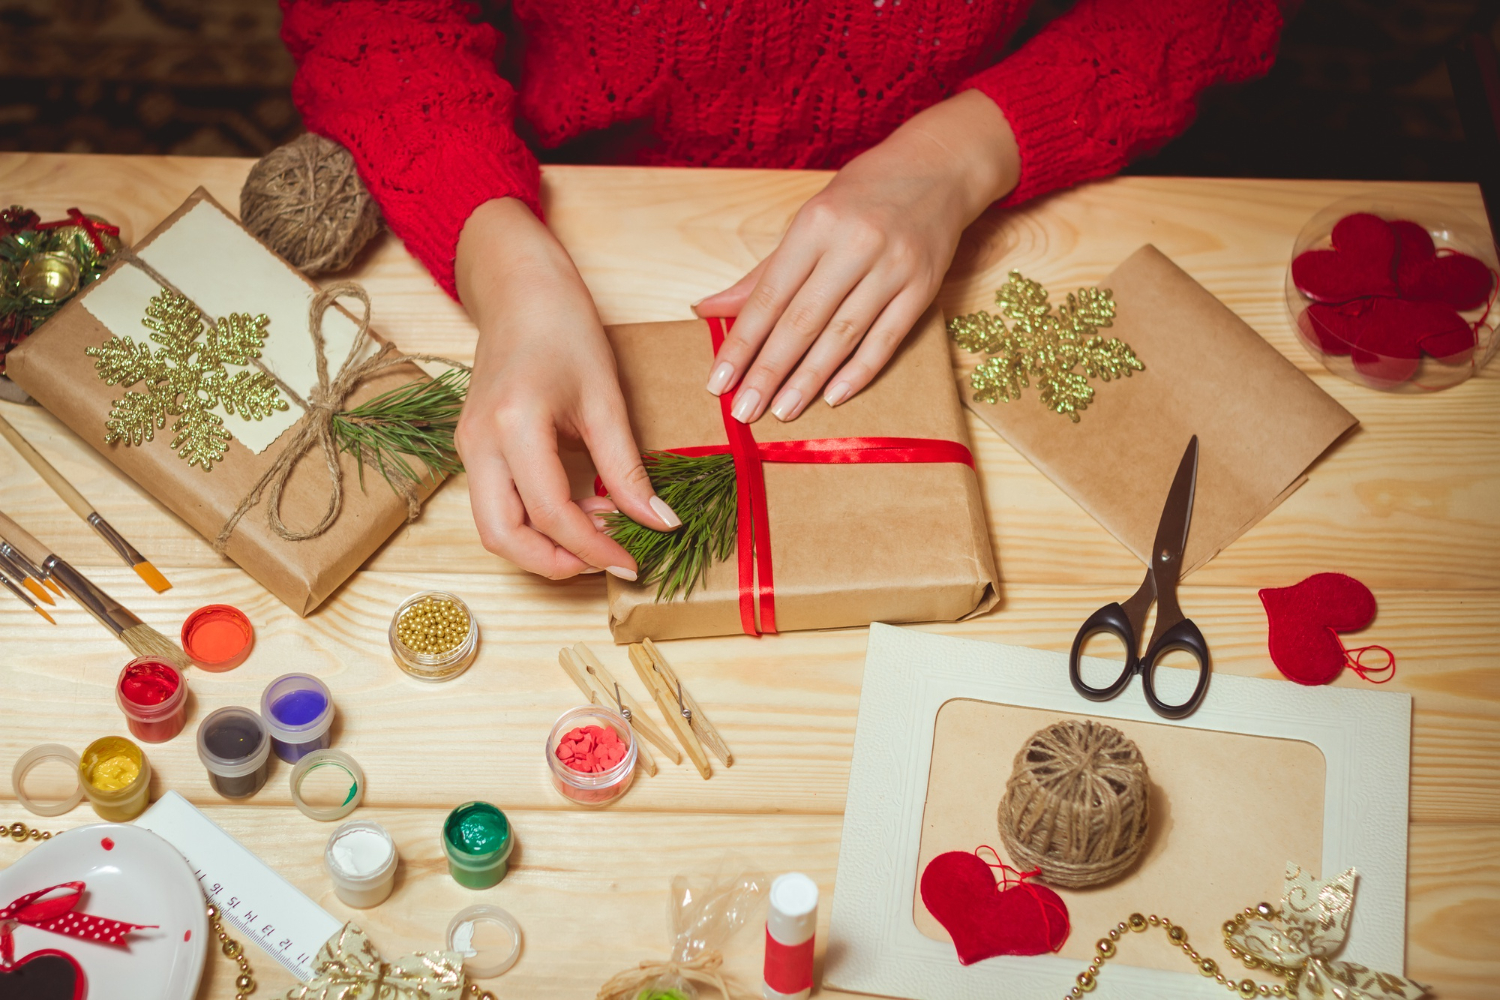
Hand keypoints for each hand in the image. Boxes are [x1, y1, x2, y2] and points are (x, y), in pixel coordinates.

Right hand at [454, 198, 679, 579]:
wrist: (517, 287)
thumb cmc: (563, 326)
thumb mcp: (606, 397)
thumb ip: (627, 468)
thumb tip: (660, 522)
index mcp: (514, 425)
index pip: (552, 514)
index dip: (596, 549)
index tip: (633, 561)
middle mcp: (479, 443)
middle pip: (503, 537)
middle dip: (555, 563)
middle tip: (608, 561)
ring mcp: (468, 447)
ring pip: (493, 528)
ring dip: (542, 547)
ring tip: (596, 535)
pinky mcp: (472, 448)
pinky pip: (495, 505)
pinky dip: (532, 522)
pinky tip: (576, 508)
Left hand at [694, 90, 1019, 421]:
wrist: (937, 168)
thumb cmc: (862, 196)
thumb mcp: (809, 221)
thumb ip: (764, 273)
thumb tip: (709, 310)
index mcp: (816, 224)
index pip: (769, 295)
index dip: (742, 342)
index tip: (719, 380)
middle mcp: (854, 245)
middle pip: (802, 321)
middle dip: (769, 371)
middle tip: (744, 411)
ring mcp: (892, 267)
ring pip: (842, 335)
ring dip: (808, 379)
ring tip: (781, 411)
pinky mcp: (923, 288)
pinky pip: (886, 339)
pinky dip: (859, 371)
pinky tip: (833, 397)